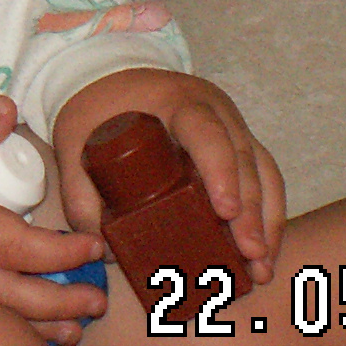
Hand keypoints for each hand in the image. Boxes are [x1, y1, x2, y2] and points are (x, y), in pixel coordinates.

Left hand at [48, 69, 285, 285]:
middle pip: (243, 159)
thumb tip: (107, 251)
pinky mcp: (239, 144)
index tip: (226, 212)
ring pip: (263, 171)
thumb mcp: (76, 140)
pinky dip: (269, 216)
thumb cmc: (99, 109)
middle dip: (252, 211)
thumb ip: (80, 195)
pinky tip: (264, 253)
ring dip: (267, 221)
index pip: (206, 132)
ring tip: (261, 267)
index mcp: (175, 101)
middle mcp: (214, 110)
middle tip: (250, 255)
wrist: (113, 78)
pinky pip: (266, 178)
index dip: (220, 171)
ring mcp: (232, 126)